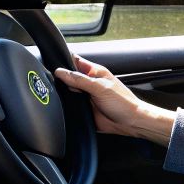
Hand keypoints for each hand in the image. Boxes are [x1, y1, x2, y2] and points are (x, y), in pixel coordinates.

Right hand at [53, 56, 175, 144]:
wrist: (130, 123)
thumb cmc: (123, 102)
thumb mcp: (100, 87)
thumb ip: (80, 80)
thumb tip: (61, 72)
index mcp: (94, 72)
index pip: (75, 61)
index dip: (64, 60)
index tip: (53, 63)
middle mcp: (88, 83)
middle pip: (68, 77)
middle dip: (60, 79)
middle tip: (53, 82)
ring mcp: (85, 97)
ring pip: (67, 92)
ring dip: (62, 93)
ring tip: (58, 94)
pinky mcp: (83, 110)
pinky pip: (70, 106)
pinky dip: (65, 106)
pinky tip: (61, 106)